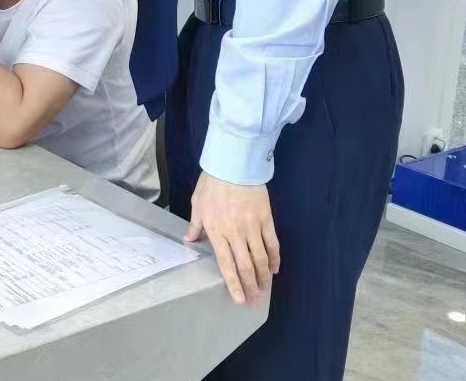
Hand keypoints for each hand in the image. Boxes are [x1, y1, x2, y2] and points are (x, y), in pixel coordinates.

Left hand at [185, 173, 280, 304]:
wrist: (233, 163)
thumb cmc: (212, 183)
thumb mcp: (197, 203)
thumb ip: (195, 225)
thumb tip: (189, 240)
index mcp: (216, 230)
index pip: (226, 264)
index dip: (233, 283)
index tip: (238, 299)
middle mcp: (235, 233)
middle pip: (245, 265)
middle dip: (250, 286)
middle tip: (253, 301)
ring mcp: (252, 226)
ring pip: (261, 257)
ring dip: (263, 276)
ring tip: (264, 289)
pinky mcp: (266, 219)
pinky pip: (272, 243)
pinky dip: (275, 258)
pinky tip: (275, 269)